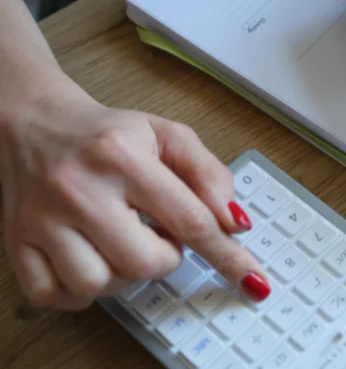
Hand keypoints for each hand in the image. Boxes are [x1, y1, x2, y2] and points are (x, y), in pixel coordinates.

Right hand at [0, 84, 268, 309]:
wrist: (34, 122)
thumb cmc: (108, 134)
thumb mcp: (168, 136)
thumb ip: (209, 174)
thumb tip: (235, 222)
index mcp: (122, 156)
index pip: (189, 219)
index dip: (226, 253)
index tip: (250, 277)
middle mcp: (78, 188)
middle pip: (146, 261)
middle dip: (166, 256)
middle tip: (156, 230)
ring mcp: (42, 219)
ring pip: (101, 283)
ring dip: (123, 274)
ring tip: (121, 240)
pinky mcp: (16, 242)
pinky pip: (55, 295)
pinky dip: (81, 290)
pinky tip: (91, 258)